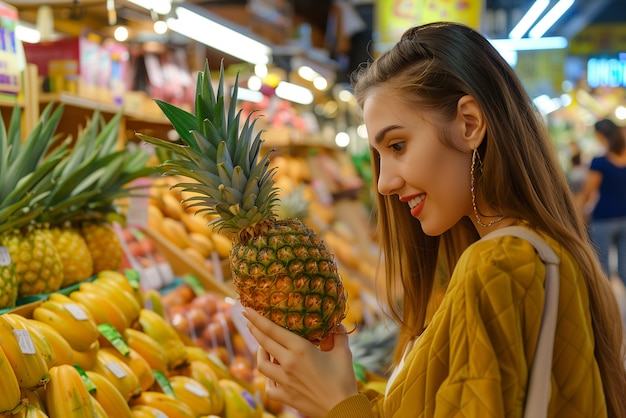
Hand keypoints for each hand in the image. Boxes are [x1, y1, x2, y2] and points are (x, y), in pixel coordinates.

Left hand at [243, 307, 358, 416]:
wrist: (343, 409)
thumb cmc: (344, 380)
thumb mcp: (343, 353)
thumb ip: (338, 335)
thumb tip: (337, 322)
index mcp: (301, 349)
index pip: (272, 330)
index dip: (257, 319)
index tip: (247, 310)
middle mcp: (288, 363)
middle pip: (264, 343)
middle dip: (254, 329)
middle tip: (249, 320)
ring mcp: (284, 381)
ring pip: (262, 364)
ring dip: (259, 353)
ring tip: (262, 347)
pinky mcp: (284, 396)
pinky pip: (269, 386)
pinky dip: (268, 379)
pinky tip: (273, 375)